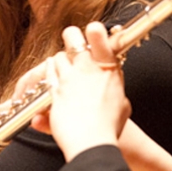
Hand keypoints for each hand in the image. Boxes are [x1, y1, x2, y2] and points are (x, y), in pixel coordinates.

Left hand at [39, 22, 128, 161]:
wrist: (93, 142)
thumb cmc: (110, 128)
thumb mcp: (122, 107)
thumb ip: (117, 94)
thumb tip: (117, 93)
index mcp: (109, 71)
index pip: (101, 40)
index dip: (95, 31)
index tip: (92, 28)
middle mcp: (88, 69)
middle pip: (73, 39)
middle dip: (71, 36)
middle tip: (72, 40)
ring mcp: (70, 77)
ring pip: (58, 56)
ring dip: (59, 60)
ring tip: (62, 66)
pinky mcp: (55, 89)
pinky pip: (48, 73)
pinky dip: (49, 72)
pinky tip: (52, 74)